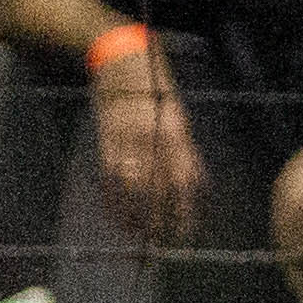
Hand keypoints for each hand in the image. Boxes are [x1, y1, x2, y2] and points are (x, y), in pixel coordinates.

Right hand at [94, 80, 205, 244]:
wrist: (123, 62)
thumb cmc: (156, 89)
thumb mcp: (179, 117)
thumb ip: (186, 152)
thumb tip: (197, 185)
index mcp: (175, 134)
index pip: (183, 182)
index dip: (184, 210)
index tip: (185, 231)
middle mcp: (151, 140)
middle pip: (157, 191)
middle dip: (160, 220)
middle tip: (160, 240)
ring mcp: (126, 141)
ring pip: (131, 191)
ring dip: (135, 217)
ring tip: (138, 236)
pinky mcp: (105, 142)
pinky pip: (109, 181)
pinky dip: (113, 203)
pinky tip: (117, 219)